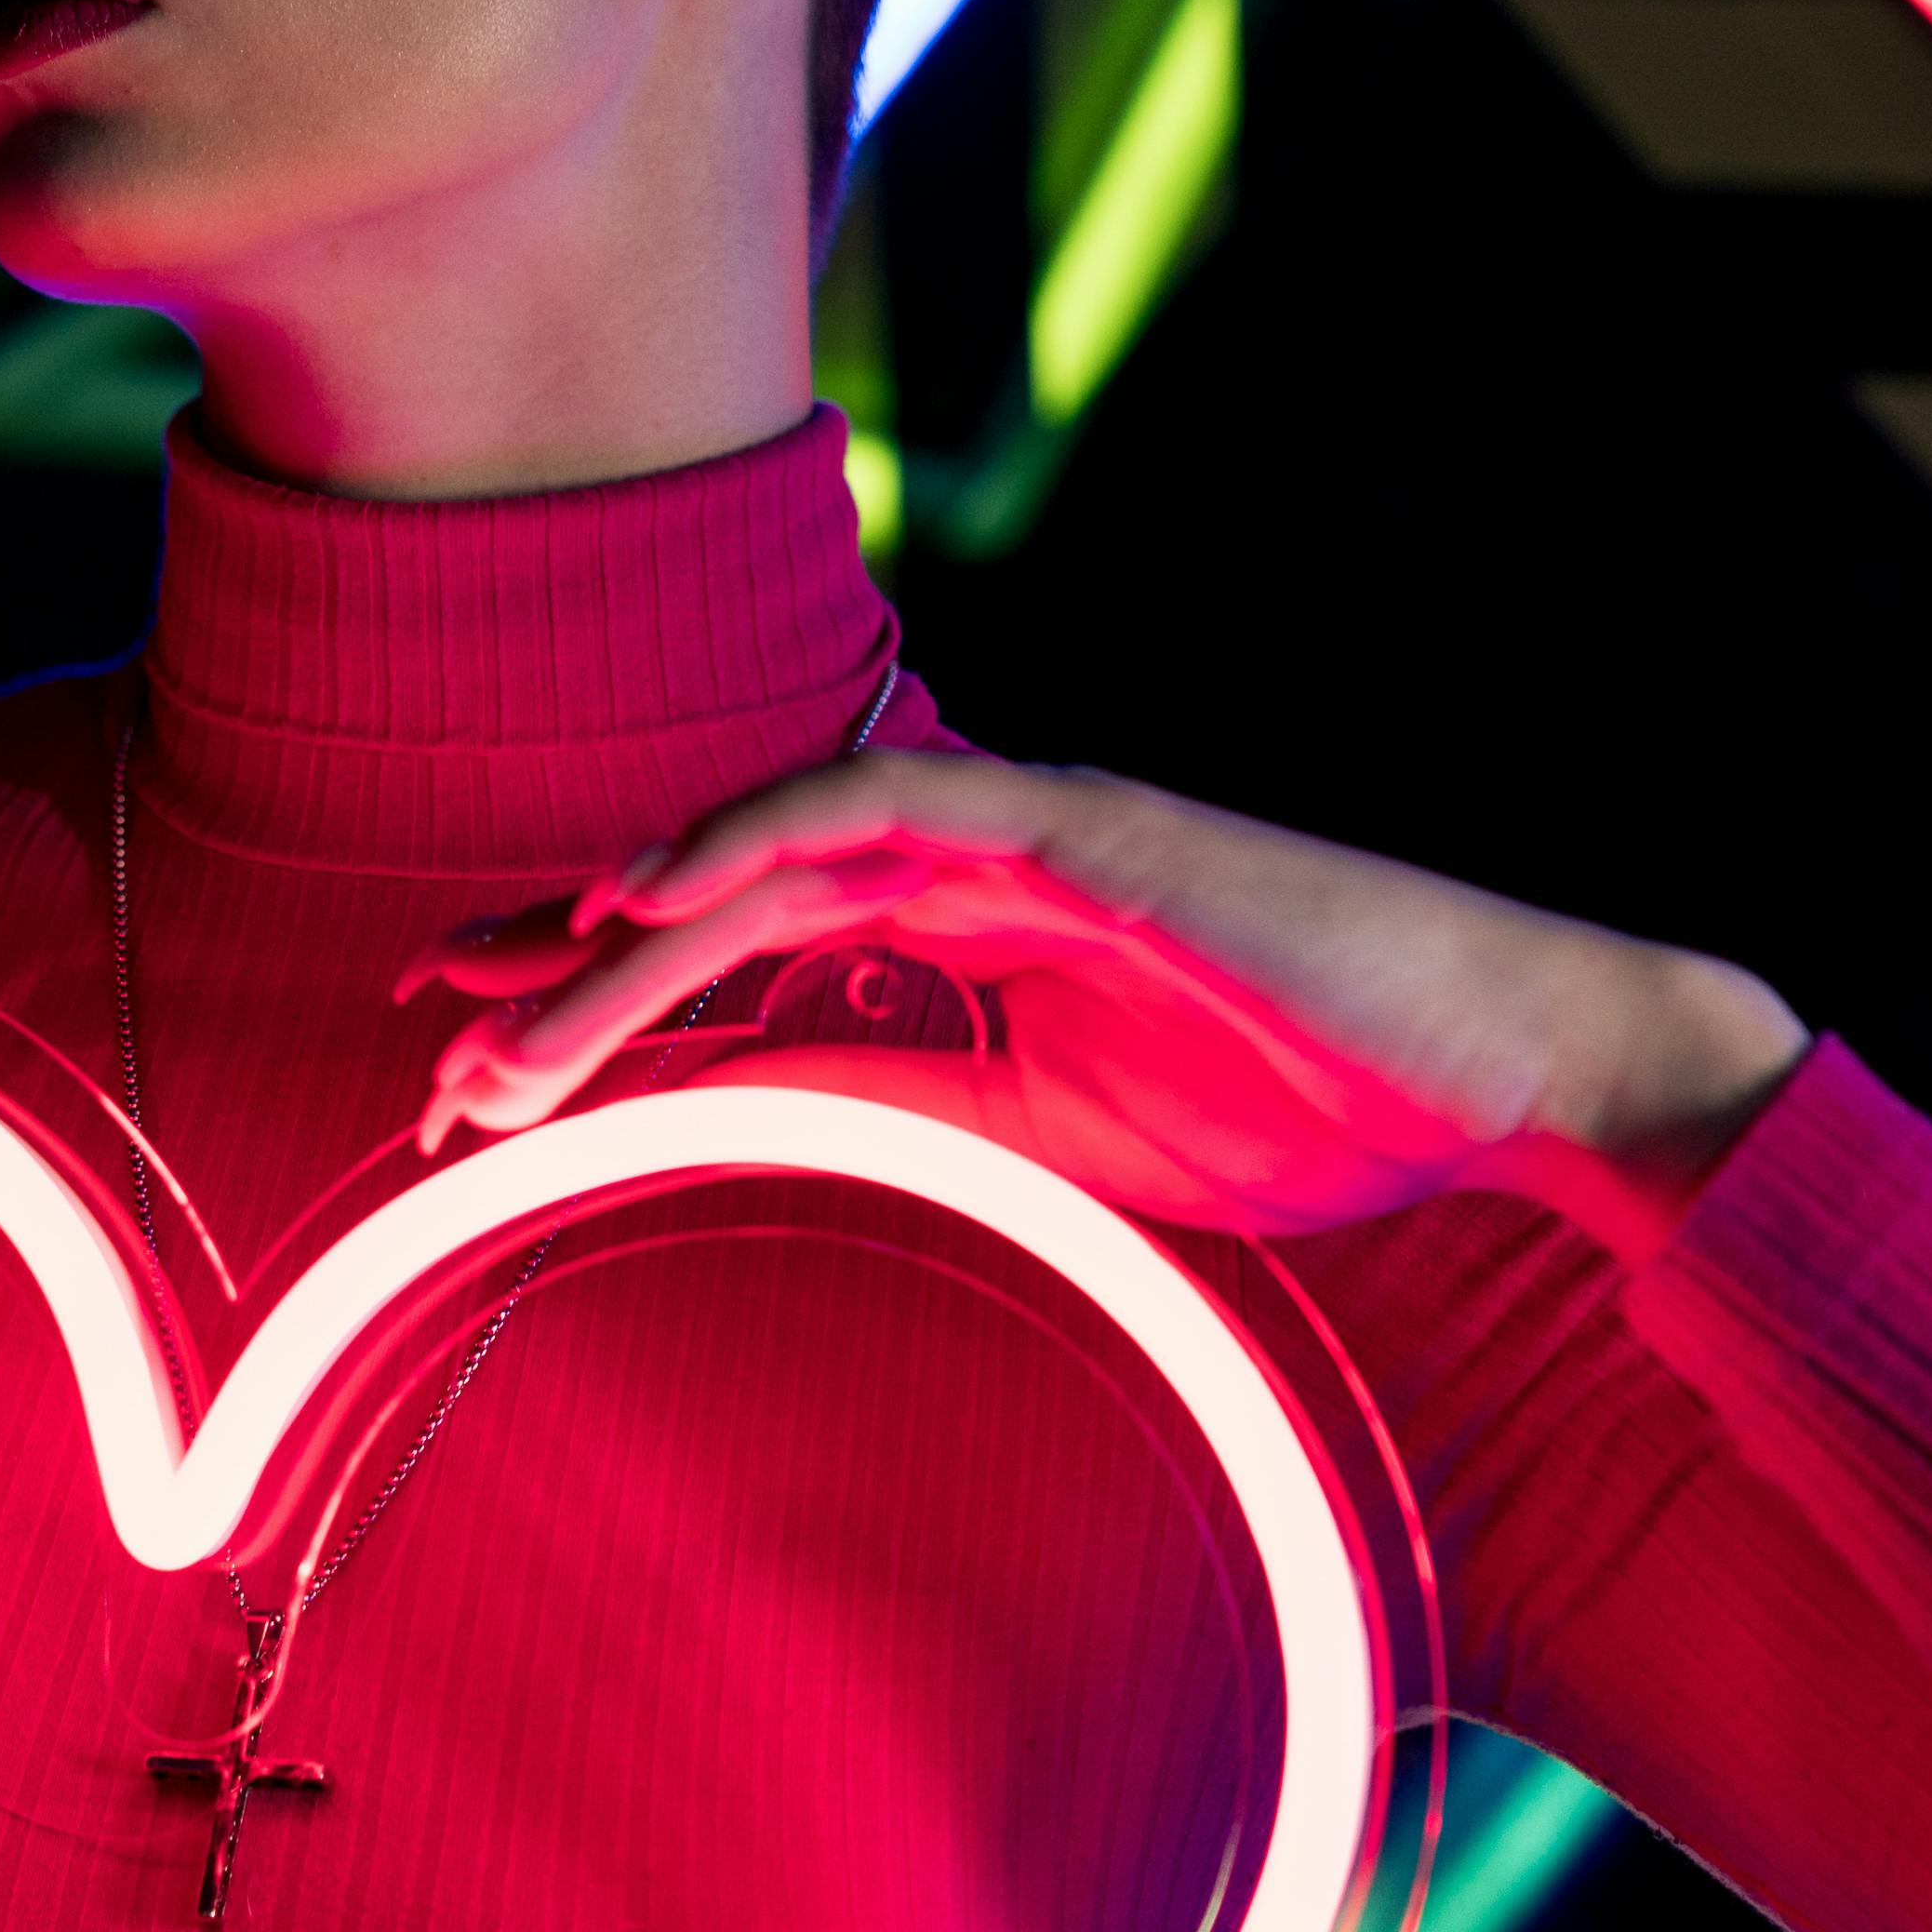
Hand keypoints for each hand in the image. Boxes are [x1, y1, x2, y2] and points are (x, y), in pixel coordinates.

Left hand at [405, 755, 1805, 1247]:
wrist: (1506, 1081)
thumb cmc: (1303, 1099)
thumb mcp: (1042, 1130)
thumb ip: (896, 1093)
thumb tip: (739, 1114)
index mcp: (964, 917)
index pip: (740, 938)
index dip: (599, 987)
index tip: (472, 1058)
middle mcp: (972, 846)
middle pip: (715, 888)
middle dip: (560, 963)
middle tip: (426, 1048)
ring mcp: (1026, 820)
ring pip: (768, 852)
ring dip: (621, 936)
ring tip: (495, 1021)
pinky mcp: (1088, 820)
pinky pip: (888, 802)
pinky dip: (753, 835)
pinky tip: (642, 895)